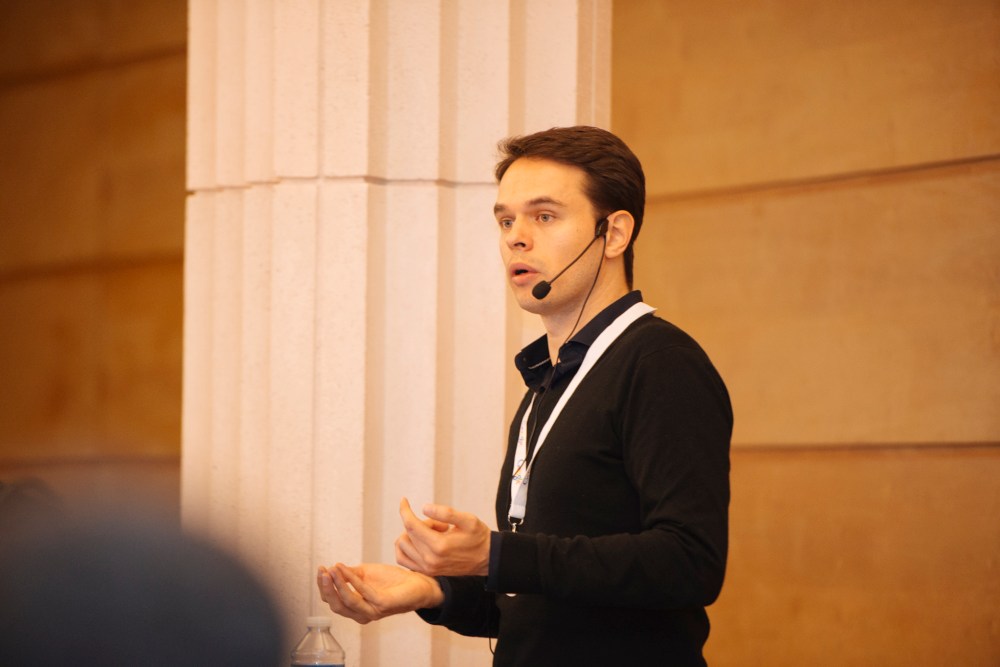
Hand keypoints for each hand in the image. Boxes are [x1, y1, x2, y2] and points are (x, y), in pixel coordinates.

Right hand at [317, 562, 442, 624]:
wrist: (417, 582)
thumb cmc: (391, 580)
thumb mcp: (365, 574)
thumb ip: (349, 574)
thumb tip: (332, 569)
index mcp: (356, 607)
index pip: (333, 601)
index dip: (324, 586)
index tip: (320, 569)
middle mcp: (362, 613)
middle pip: (336, 605)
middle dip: (326, 588)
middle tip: (322, 571)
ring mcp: (372, 611)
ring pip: (347, 602)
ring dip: (337, 585)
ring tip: (331, 570)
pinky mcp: (383, 605)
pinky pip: (363, 593)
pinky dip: (352, 580)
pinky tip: (345, 569)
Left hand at [394, 497, 490, 576]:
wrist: (486, 559)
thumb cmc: (478, 537)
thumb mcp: (468, 520)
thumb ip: (446, 513)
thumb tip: (424, 508)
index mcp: (439, 545)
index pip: (411, 525)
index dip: (405, 510)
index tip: (404, 500)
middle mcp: (430, 560)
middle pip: (409, 533)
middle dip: (419, 522)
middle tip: (440, 524)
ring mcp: (427, 568)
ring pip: (402, 545)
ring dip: (412, 534)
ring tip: (432, 534)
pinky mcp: (426, 572)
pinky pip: (403, 558)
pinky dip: (406, 547)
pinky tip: (420, 541)